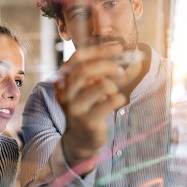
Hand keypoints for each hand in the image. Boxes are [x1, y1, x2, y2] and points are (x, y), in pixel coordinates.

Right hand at [54, 45, 126, 173]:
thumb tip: (123, 53)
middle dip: (108, 65)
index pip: (77, 57)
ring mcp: (76, 108)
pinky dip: (118, 98)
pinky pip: (110, 101)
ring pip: (101, 85)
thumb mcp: (87, 87)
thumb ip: (98, 71)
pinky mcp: (88, 120)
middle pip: (86, 70)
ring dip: (113, 84)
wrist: (80, 140)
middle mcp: (66, 93)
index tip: (117, 47)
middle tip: (121, 68)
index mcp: (64, 81)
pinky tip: (117, 101)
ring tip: (113, 91)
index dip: (98, 50)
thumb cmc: (87, 108)